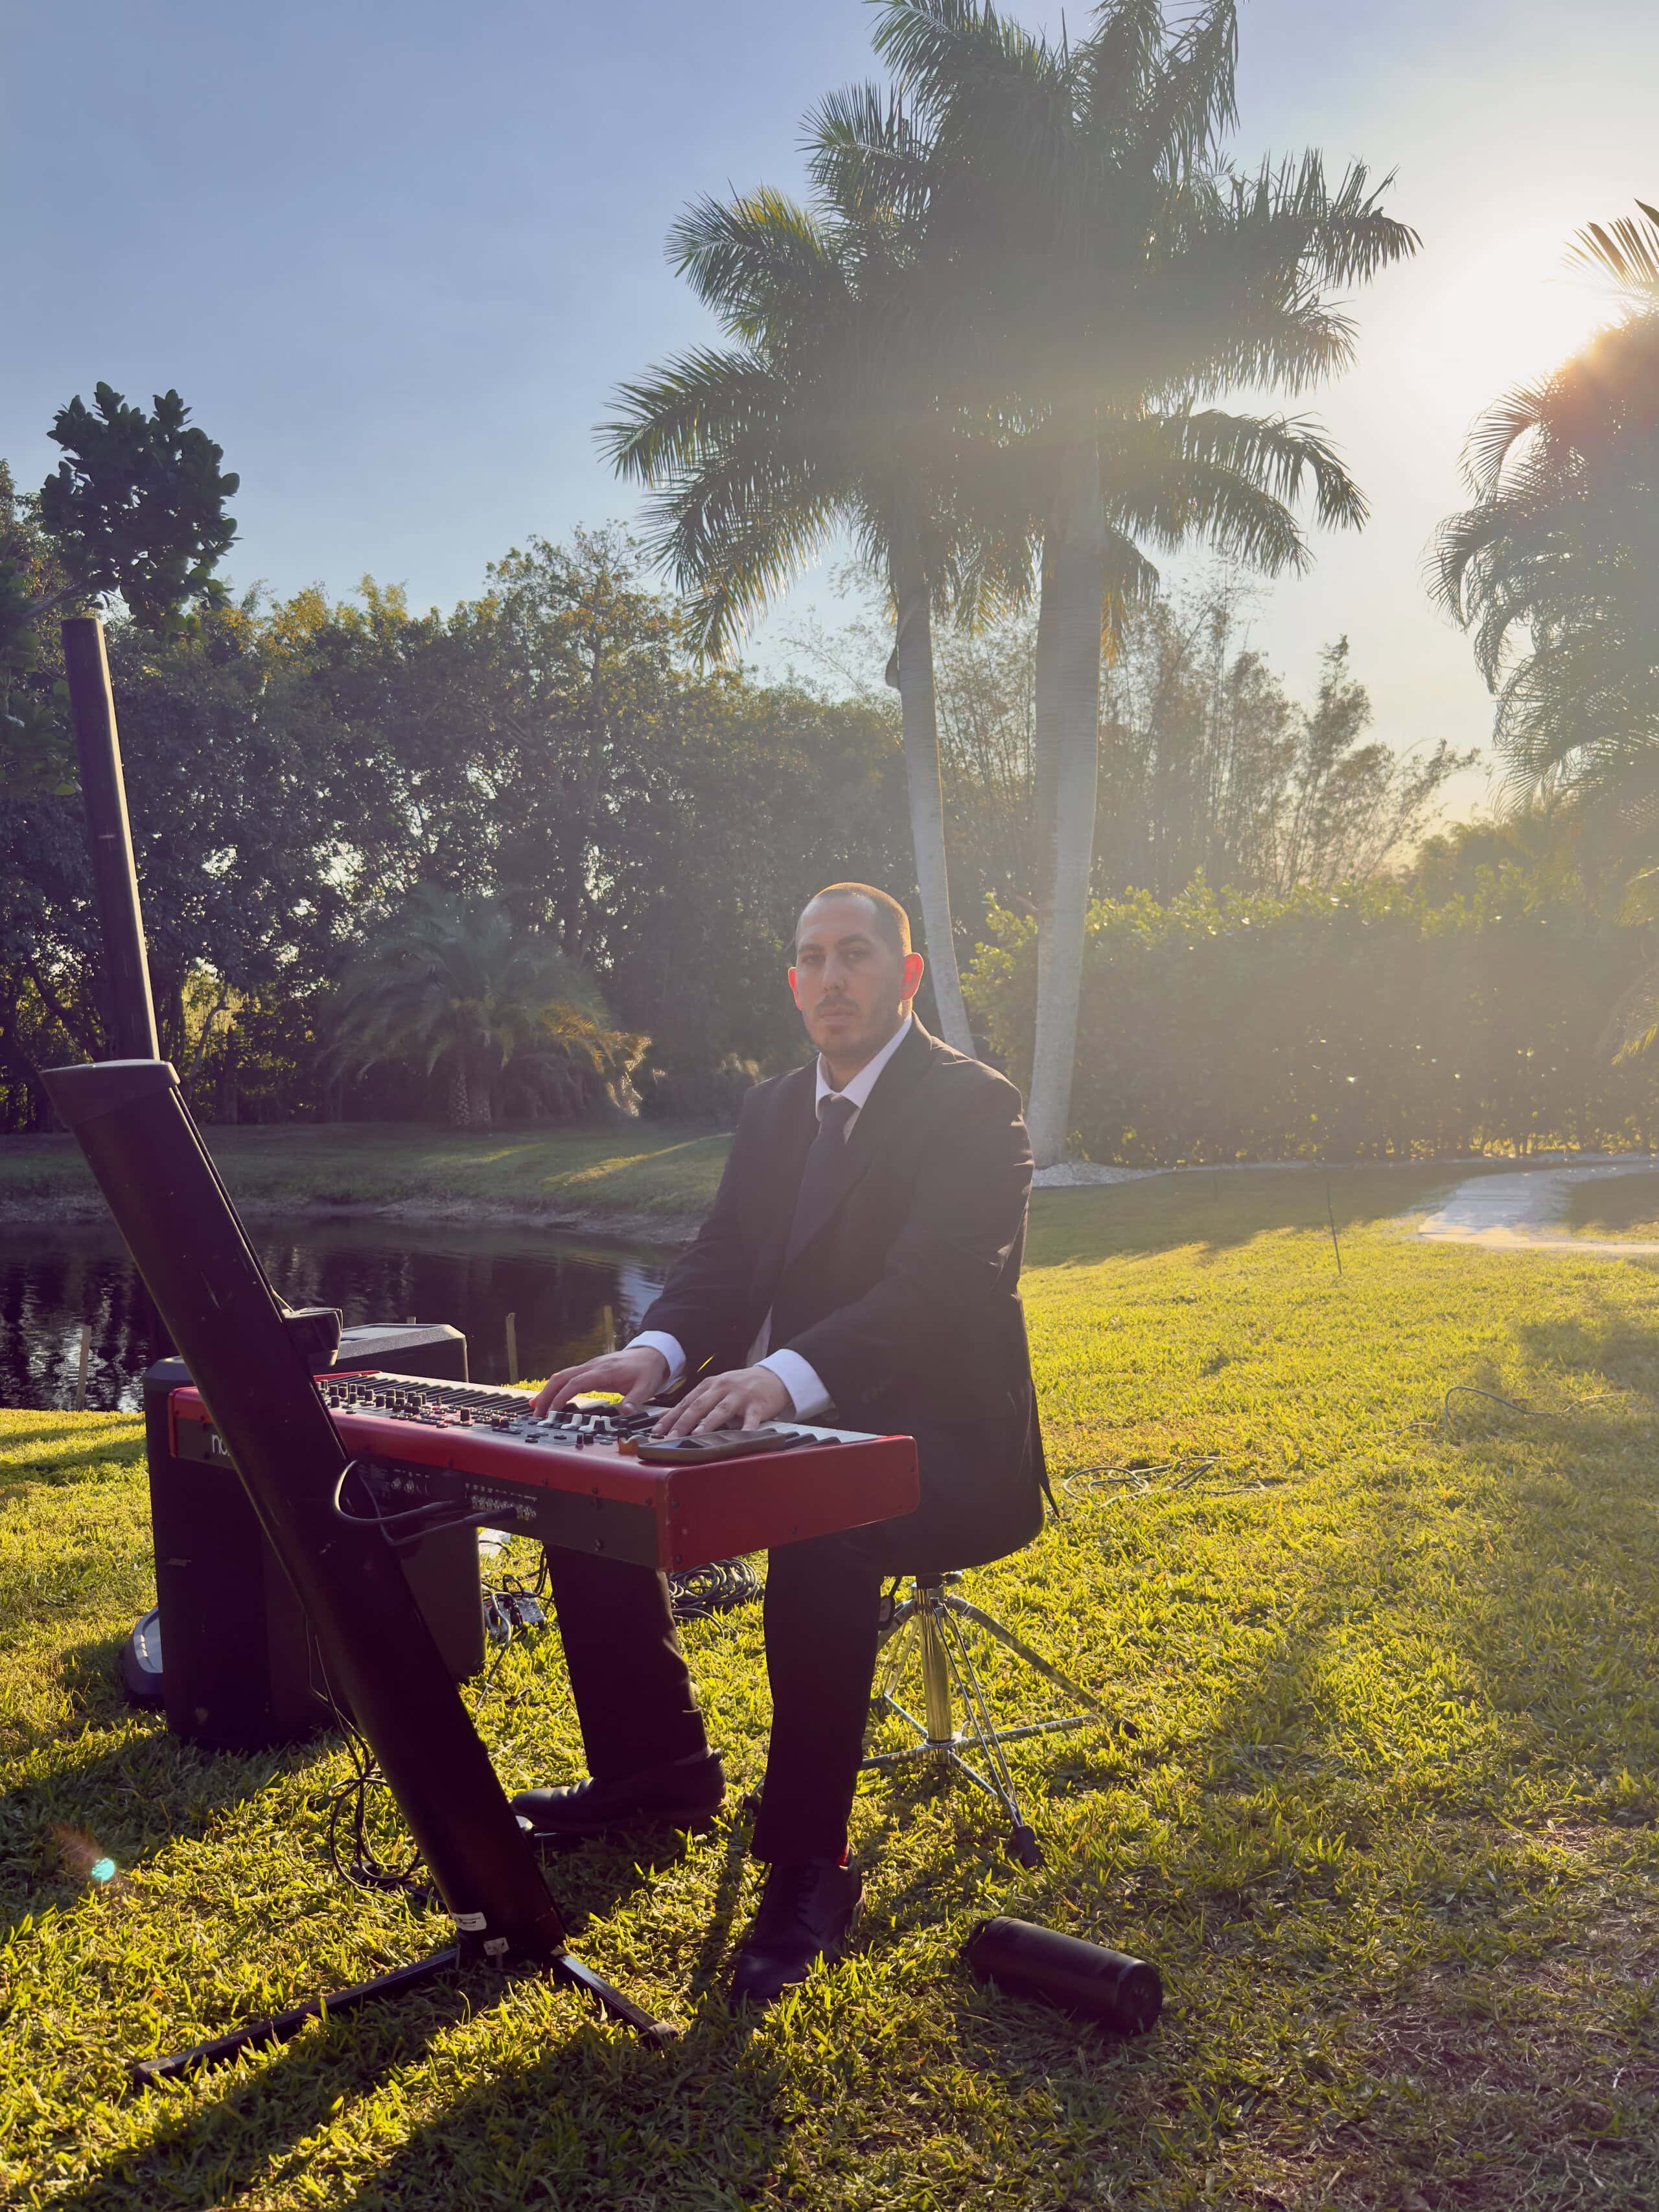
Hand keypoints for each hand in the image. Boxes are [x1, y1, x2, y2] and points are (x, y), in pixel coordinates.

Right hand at [531, 1346, 668, 1416]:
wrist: (651, 1353)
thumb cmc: (647, 1370)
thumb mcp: (646, 1386)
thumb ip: (635, 1400)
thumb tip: (625, 1412)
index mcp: (604, 1371)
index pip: (576, 1383)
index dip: (562, 1396)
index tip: (552, 1411)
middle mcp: (592, 1366)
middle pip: (561, 1377)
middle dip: (546, 1394)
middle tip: (536, 1413)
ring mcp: (590, 1367)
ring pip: (562, 1376)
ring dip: (547, 1391)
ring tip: (536, 1408)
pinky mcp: (590, 1370)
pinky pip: (568, 1377)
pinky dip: (556, 1387)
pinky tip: (549, 1399)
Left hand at [651, 1364, 793, 1437]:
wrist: (772, 1377)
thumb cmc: (740, 1386)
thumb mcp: (716, 1389)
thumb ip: (695, 1402)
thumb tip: (668, 1417)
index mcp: (710, 1385)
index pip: (685, 1402)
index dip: (670, 1417)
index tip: (657, 1431)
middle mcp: (722, 1388)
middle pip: (699, 1406)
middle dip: (682, 1422)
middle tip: (670, 1437)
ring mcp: (740, 1396)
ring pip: (721, 1410)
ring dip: (707, 1423)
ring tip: (697, 1435)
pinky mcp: (758, 1405)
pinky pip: (751, 1419)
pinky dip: (746, 1429)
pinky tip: (742, 1437)